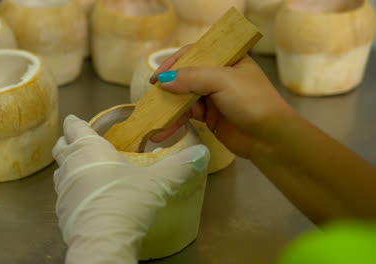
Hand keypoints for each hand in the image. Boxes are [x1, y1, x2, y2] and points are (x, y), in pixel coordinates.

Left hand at [52, 115, 208, 263]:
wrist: (103, 241)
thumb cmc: (126, 202)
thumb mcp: (158, 182)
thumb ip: (179, 166)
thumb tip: (202, 152)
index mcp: (89, 149)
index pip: (75, 127)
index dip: (76, 122)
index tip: (78, 120)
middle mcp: (71, 165)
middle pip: (61, 146)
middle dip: (69, 142)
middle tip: (81, 143)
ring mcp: (62, 190)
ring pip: (60, 171)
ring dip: (69, 167)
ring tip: (85, 170)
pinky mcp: (61, 212)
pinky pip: (63, 195)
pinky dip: (73, 191)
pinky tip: (89, 198)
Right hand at [150, 46, 292, 157]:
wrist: (269, 138)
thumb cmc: (251, 101)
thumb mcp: (222, 81)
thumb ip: (191, 78)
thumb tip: (163, 81)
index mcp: (227, 59)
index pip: (195, 53)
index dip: (174, 62)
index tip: (157, 76)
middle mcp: (219, 76)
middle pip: (186, 76)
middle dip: (168, 87)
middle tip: (152, 97)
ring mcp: (214, 97)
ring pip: (184, 97)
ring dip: (169, 108)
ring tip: (154, 119)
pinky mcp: (210, 117)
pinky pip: (187, 115)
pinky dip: (174, 122)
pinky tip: (163, 131)